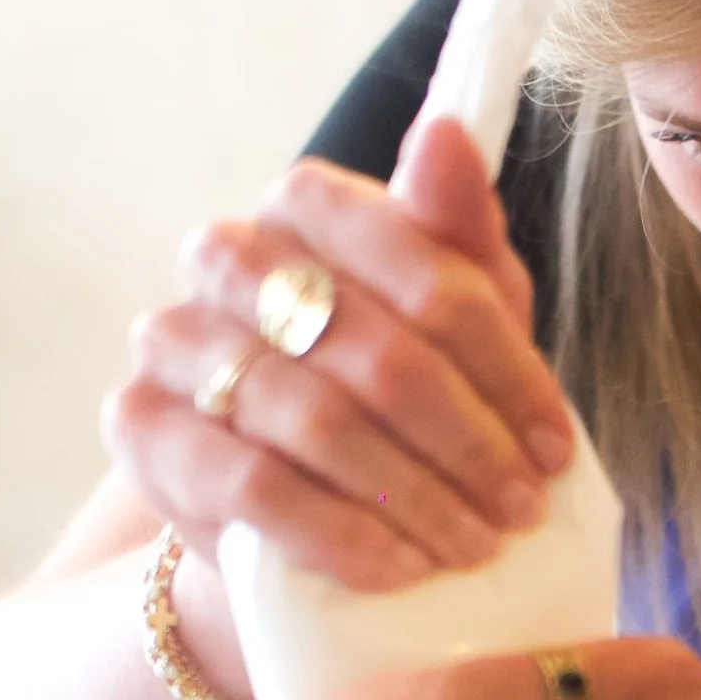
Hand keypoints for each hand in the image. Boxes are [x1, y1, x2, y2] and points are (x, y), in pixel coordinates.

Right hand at [101, 118, 576, 595]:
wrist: (290, 505)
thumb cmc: (391, 396)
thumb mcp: (453, 320)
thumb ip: (459, 236)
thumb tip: (446, 131)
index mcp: (308, 208)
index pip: (420, 267)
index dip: (504, 368)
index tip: (556, 448)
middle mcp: (228, 256)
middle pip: (373, 350)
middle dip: (465, 442)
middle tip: (521, 509)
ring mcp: (174, 339)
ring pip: (315, 419)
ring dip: (413, 496)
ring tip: (474, 548)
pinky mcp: (144, 428)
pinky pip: (252, 484)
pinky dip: (338, 532)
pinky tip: (398, 568)